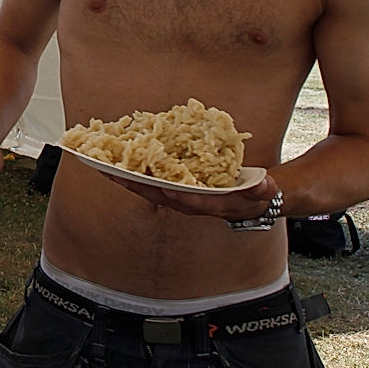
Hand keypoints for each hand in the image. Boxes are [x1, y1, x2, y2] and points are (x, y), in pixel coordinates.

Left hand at [105, 171, 279, 221]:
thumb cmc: (255, 195)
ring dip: (125, 178)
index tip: (157, 185)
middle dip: (133, 184)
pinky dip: (132, 173)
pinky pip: (148, 181)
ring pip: (147, 189)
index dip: (172, 193)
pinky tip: (117, 163)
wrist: (250, 202)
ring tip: (102, 165)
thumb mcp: (263, 192)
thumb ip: (263, 189)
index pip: (186, 200)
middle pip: (155, 195)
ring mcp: (177, 197)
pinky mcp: (172, 188)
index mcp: (207, 204)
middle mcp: (187, 202)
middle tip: (110, 172)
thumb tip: (266, 186)